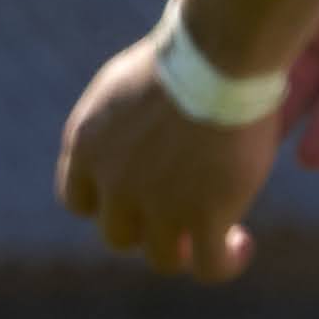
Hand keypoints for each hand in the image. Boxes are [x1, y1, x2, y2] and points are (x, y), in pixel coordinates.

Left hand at [57, 33, 279, 279]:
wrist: (215, 56)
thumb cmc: (182, 54)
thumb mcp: (127, 86)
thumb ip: (121, 123)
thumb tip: (141, 131)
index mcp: (86, 145)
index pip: (78, 200)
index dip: (108, 206)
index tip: (139, 200)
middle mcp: (113, 180)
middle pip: (118, 234)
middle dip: (149, 231)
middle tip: (183, 218)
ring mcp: (157, 203)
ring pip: (163, 257)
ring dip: (188, 252)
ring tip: (217, 238)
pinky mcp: (203, 215)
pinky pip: (209, 264)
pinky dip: (224, 263)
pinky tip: (241, 245)